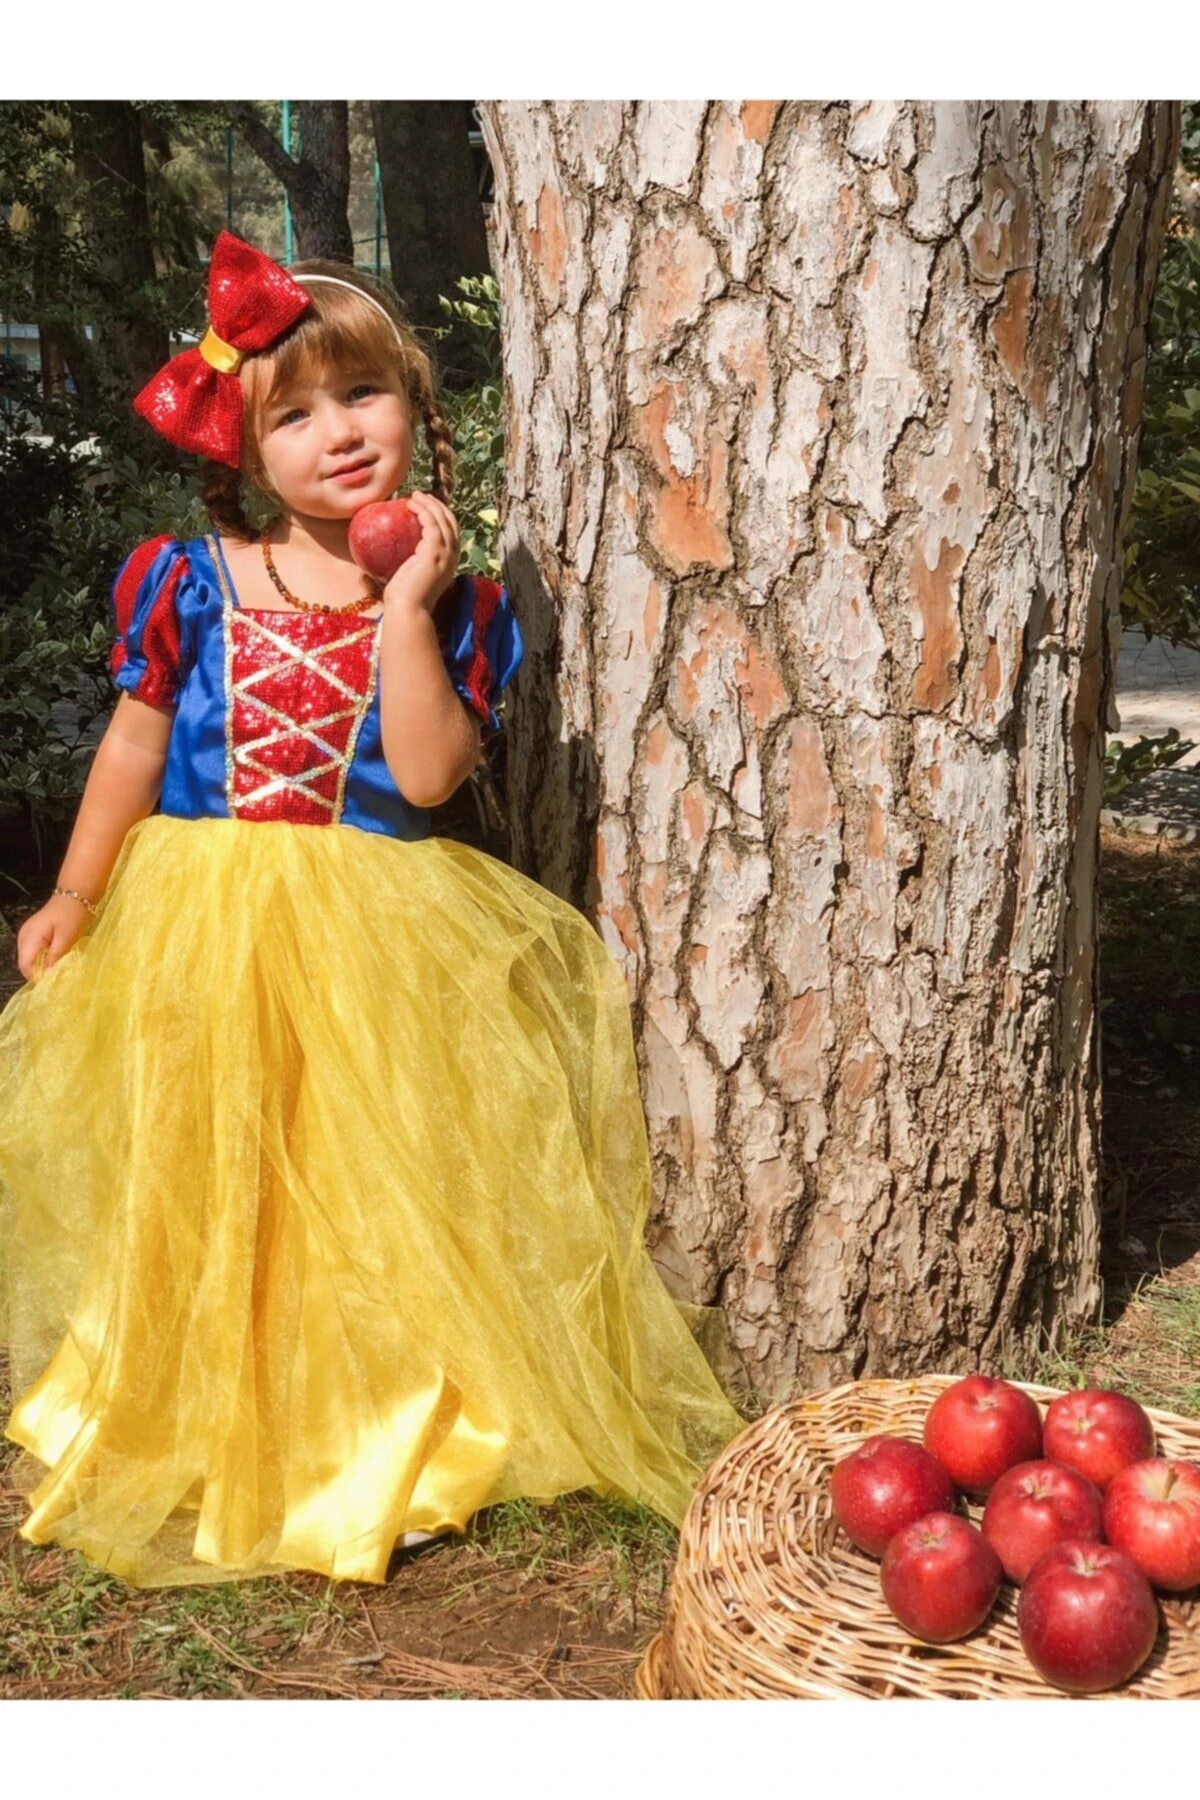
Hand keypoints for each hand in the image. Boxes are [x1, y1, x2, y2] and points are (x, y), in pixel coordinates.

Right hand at [16, 894, 91, 982]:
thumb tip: (46, 977)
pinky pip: (35, 950)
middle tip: (59, 974)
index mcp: (29, 937)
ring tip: (59, 965)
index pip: (25, 966)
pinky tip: (57, 955)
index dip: (37, 976)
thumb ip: (54, 957)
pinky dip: (44, 956)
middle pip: (26, 963)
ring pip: (30, 958)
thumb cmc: (73, 915)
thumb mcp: (66, 938)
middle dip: (40, 971)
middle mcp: (23, 936)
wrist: (76, 895)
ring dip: (42, 964)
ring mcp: (27, 933)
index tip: (54, 981)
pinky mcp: (34, 932)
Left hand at [382, 493, 460, 615]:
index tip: (425, 507)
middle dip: (438, 505)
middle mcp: (452, 557)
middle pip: (451, 522)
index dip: (441, 516)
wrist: (408, 610)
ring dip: (430, 503)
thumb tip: (387, 555)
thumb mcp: (410, 578)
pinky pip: (432, 524)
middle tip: (420, 496)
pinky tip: (410, 504)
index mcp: (448, 563)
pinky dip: (423, 510)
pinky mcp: (435, 552)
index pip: (451, 533)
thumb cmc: (404, 600)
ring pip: (443, 519)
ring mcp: (446, 554)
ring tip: (414, 495)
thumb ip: (407, 564)